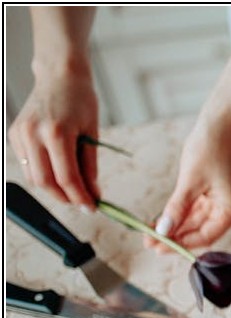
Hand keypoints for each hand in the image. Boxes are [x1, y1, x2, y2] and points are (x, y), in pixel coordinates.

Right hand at [8, 71, 98, 208]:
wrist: (59, 75)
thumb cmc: (81, 100)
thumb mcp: (92, 133)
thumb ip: (90, 167)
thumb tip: (93, 194)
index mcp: (56, 133)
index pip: (66, 178)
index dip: (80, 197)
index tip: (92, 207)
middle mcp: (33, 133)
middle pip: (46, 182)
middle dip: (66, 198)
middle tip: (83, 202)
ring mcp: (20, 133)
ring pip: (34, 177)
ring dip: (54, 189)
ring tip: (73, 188)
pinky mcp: (14, 134)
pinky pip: (27, 165)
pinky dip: (43, 174)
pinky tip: (58, 171)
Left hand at [149, 119, 230, 251]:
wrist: (220, 123)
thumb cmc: (210, 148)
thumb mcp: (190, 181)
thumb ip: (177, 209)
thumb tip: (163, 232)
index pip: (205, 236)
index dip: (181, 244)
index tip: (158, 247)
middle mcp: (229, 209)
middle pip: (200, 231)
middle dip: (175, 237)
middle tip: (148, 242)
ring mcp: (221, 201)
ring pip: (195, 221)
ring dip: (174, 227)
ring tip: (149, 233)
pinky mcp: (213, 192)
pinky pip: (195, 209)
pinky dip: (179, 214)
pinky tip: (161, 220)